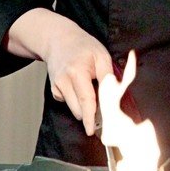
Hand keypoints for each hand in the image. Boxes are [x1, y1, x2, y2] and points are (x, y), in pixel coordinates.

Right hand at [5, 8, 112, 135]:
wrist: (59, 40)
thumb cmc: (83, 46)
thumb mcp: (101, 54)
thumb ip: (108, 75)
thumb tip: (115, 93)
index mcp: (77, 71)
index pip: (86, 100)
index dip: (91, 117)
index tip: (93, 131)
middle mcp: (64, 81)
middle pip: (80, 109)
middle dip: (91, 111)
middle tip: (102, 104)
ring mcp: (57, 87)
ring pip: (74, 109)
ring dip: (84, 105)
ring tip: (89, 87)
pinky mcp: (54, 91)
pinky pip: (68, 103)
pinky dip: (76, 99)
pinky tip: (78, 85)